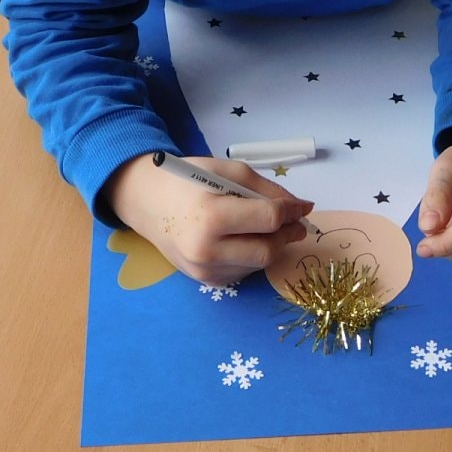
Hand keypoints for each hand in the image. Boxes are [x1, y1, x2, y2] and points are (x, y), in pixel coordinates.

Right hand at [104, 154, 312, 286]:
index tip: (304, 205)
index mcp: (211, 217)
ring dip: (272, 245)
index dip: (292, 211)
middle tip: (296, 222)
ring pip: (259, 264)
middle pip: (268, 249)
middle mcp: (206, 251)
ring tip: (267, 226)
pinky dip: (253, 255)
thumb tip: (300, 207)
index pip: (268, 220)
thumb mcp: (226, 170)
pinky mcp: (206, 281)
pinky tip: (245, 239)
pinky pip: (244, 271)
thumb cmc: (186, 180)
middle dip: (288, 235)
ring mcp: (204, 271)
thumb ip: (265, 189)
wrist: (146, 202)